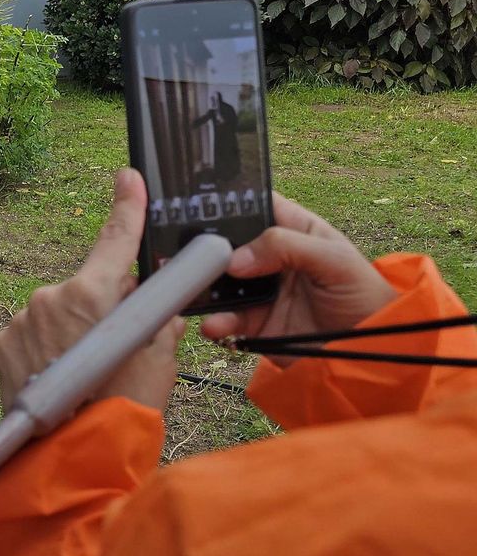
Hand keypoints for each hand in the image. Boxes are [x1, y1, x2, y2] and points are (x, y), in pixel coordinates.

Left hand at [0, 169, 185, 412]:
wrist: (70, 459)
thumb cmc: (121, 411)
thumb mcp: (158, 360)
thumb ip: (157, 319)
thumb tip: (156, 302)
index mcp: (92, 294)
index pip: (115, 239)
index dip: (126, 206)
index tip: (128, 178)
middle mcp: (48, 297)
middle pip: (86, 288)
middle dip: (103, 307)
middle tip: (116, 348)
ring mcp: (19, 321)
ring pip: (56, 314)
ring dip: (70, 333)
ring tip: (84, 376)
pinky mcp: (0, 344)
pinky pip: (29, 335)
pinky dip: (44, 350)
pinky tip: (57, 378)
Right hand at [200, 194, 397, 365]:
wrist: (371, 352)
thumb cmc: (364, 296)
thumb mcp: (335, 260)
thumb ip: (287, 247)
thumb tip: (235, 258)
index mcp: (294, 232)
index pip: (257, 206)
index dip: (232, 202)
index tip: (200, 204)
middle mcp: (271, 258)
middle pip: (228, 245)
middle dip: (205, 248)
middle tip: (185, 251)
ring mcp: (261, 291)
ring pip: (221, 283)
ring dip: (204, 286)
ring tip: (193, 290)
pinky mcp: (256, 324)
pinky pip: (227, 320)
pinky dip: (217, 322)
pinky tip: (215, 325)